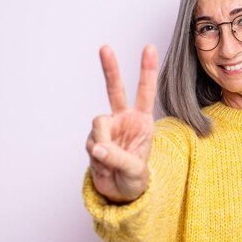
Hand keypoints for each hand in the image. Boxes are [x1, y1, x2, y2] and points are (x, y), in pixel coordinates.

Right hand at [85, 44, 159, 202]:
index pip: (146, 92)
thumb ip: (118, 157)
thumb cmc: (135, 179)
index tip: (149, 47)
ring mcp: (107, 128)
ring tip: (111, 160)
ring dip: (103, 141)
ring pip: (98, 122)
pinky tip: (103, 164)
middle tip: (105, 48)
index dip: (147, 70)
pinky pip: (91, 142)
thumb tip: (97, 147)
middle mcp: (124, 120)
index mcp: (142, 121)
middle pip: (115, 90)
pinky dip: (96, 155)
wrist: (119, 193)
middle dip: (110, 68)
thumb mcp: (134, 171)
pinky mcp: (93, 139)